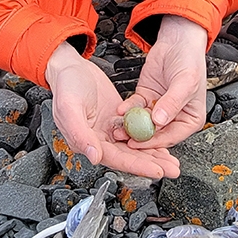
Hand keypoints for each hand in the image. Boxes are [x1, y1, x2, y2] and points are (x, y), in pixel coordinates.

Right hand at [45, 42, 179, 178]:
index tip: (155, 171)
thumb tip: (94, 156)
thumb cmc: (65, 85)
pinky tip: (162, 139)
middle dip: (151, 163)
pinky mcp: (117, 118)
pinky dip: (149, 135)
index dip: (137, 165)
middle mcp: (100, 139)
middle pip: (129, 156)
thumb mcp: (69, 108)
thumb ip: (80, 135)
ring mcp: (110, 129)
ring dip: (153, 153)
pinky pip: (135, 130)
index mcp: (87, 142)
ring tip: (172, 160)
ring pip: (135, 145)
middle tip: (172, 169)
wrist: (70, 67)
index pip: (116, 158)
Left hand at [119, 16, 207, 149]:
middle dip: (139, 137)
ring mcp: (158, 108)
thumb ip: (172, 103)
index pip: (171, 136)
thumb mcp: (185, 83)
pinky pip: (135, 107)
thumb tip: (159, 121)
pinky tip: (121, 110)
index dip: (155, 141)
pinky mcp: (146, 98)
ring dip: (130, 126)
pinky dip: (127, 109)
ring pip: (142, 122)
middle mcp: (173, 116)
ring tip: (118, 128)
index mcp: (190, 119)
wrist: (177, 40)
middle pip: (155, 132)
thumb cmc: (190, 60)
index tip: (140, 143)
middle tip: (124, 139)